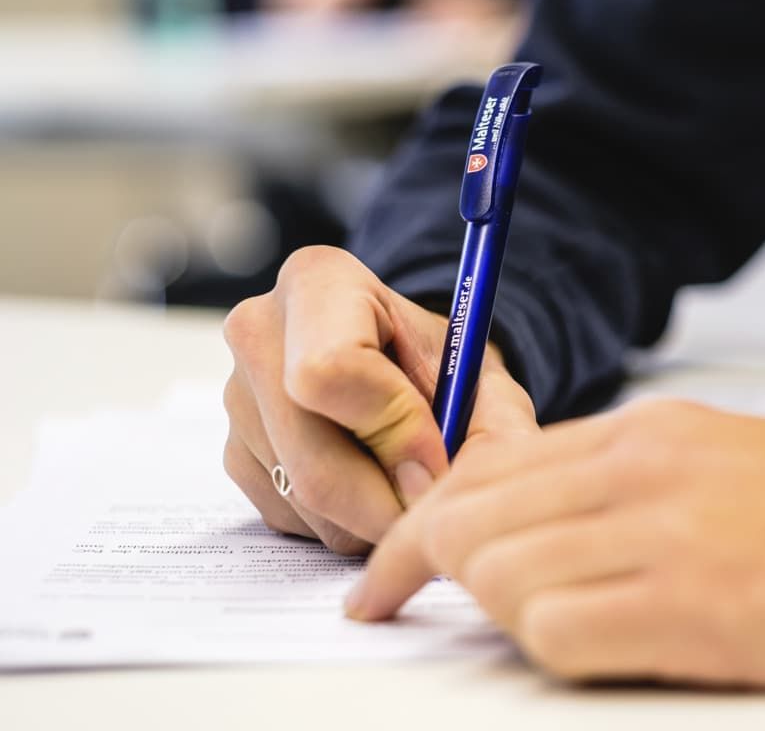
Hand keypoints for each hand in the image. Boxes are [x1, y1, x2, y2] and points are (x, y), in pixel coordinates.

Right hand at [221, 245, 536, 554]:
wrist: (409, 369)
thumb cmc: (445, 367)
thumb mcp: (486, 384)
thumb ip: (492, 428)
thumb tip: (437, 492)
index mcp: (320, 282)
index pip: (331, 369)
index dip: (395, 430)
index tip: (441, 458)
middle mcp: (259, 331)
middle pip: (309, 455)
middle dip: (386, 500)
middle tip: (434, 504)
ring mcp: (236, 396)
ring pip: (302, 499)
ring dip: (370, 516)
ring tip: (407, 480)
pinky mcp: (232, 453)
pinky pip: (289, 518)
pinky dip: (342, 522)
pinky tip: (370, 483)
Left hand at [345, 399, 764, 686]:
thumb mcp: (731, 465)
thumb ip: (629, 491)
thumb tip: (543, 537)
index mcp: (650, 431)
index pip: (485, 470)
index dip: (419, 531)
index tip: (386, 577)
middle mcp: (643, 470)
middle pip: (470, 520)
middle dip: (424, 574)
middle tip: (409, 612)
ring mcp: (667, 535)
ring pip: (499, 577)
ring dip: (499, 615)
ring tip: (547, 633)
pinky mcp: (698, 609)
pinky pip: (559, 635)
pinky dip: (554, 651)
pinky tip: (603, 652)